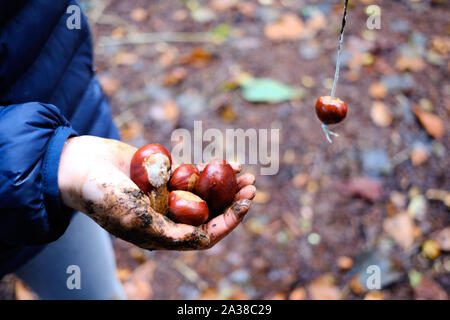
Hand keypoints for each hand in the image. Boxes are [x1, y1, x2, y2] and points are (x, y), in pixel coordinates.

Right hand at [58, 136, 255, 249]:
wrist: (80, 167)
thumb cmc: (102, 196)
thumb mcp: (135, 219)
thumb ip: (169, 233)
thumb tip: (204, 241)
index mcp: (162, 235)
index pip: (205, 234)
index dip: (229, 221)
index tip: (246, 203)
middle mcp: (168, 217)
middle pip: (210, 213)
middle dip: (233, 200)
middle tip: (252, 185)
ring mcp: (166, 195)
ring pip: (205, 193)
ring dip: (226, 184)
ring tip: (246, 173)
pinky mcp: (163, 176)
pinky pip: (192, 174)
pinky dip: (209, 169)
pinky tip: (225, 161)